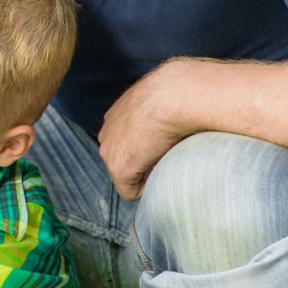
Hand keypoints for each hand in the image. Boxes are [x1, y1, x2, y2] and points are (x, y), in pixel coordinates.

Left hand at [97, 60, 201, 200]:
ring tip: (167, 157)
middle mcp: (107, 132)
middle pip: (125, 160)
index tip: (165, 145)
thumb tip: (173, 131)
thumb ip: (158, 116)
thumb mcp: (164, 102)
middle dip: (144, 163)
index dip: (148, 150)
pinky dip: (147, 189)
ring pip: (128, 176)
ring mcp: (109, 151)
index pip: (128, 142)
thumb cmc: (179, 94)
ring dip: (146, 173)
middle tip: (168, 152)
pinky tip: (162, 169)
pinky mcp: (118, 168)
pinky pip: (131, 192)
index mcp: (117, 115)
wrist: (176, 95)